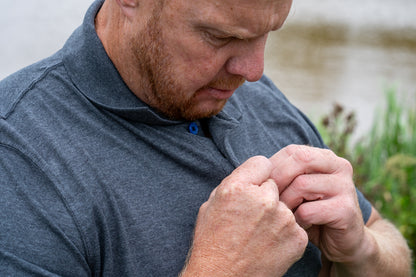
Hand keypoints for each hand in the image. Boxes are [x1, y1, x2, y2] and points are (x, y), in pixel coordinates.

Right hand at [181, 156, 307, 276]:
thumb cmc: (212, 242)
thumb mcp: (212, 203)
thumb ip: (235, 183)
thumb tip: (252, 174)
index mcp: (239, 187)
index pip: (262, 162)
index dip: (257, 175)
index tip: (253, 187)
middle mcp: (264, 199)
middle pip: (274, 184)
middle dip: (266, 195)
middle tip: (253, 216)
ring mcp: (284, 219)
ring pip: (285, 205)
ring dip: (276, 215)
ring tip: (259, 234)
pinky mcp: (298, 238)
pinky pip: (295, 225)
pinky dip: (286, 233)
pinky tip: (270, 244)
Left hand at [270, 145, 366, 263]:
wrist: (344, 243)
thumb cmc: (312, 213)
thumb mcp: (297, 189)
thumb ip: (284, 175)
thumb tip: (255, 170)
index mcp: (326, 157)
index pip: (292, 151)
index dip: (273, 167)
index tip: (261, 186)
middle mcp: (339, 166)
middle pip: (300, 160)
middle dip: (278, 180)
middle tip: (269, 199)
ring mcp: (345, 187)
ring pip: (301, 185)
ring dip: (286, 203)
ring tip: (284, 215)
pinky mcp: (346, 210)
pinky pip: (308, 211)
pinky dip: (297, 220)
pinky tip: (299, 227)